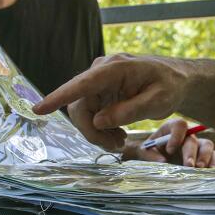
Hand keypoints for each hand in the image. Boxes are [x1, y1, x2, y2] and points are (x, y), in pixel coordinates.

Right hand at [34, 53, 188, 151]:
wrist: (176, 80)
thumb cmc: (170, 85)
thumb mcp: (158, 101)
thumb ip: (130, 111)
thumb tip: (99, 121)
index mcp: (115, 68)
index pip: (81, 84)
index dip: (58, 97)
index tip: (38, 110)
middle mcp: (101, 72)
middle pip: (79, 107)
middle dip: (92, 131)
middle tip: (116, 146)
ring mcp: (98, 82)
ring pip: (82, 114)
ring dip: (97, 133)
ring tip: (120, 142)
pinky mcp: (99, 92)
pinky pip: (90, 114)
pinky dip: (100, 129)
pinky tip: (117, 134)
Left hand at [126, 119, 214, 166]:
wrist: (155, 160)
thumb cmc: (150, 152)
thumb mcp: (144, 152)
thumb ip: (150, 155)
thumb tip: (164, 161)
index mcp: (171, 129)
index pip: (179, 125)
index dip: (176, 136)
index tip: (169, 150)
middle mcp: (187, 135)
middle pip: (193, 139)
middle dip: (191, 152)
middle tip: (188, 166)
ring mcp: (197, 144)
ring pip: (207, 145)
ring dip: (205, 157)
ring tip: (199, 169)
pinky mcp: (204, 155)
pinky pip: (214, 155)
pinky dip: (213, 163)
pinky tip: (210, 172)